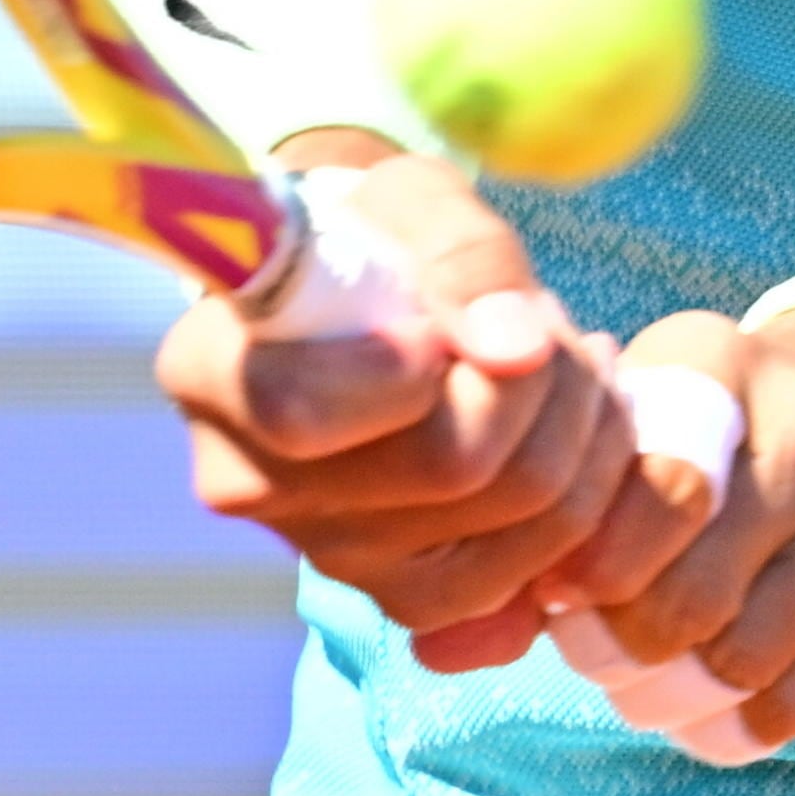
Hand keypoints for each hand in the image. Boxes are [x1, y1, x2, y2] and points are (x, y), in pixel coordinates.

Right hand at [153, 143, 638, 667]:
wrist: (369, 298)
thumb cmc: (375, 233)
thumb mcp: (409, 196)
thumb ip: (461, 252)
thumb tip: (513, 347)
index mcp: (208, 374)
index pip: (304, 412)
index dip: (410, 364)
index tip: (440, 317)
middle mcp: (252, 484)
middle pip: (451, 464)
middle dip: (543, 378)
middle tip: (547, 319)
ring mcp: (331, 555)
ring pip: (516, 521)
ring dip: (580, 429)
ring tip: (567, 360)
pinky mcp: (406, 599)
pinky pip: (537, 574)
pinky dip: (586, 495)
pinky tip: (571, 428)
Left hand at [535, 306, 794, 754]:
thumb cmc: (725, 430)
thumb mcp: (656, 400)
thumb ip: (580, 475)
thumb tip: (479, 604)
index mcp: (725, 366)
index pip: (652, 494)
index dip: (590, 570)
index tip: (558, 594)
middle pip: (692, 594)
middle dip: (622, 650)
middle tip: (595, 658)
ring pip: (745, 658)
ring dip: (676, 699)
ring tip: (645, 693)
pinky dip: (743, 729)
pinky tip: (709, 721)